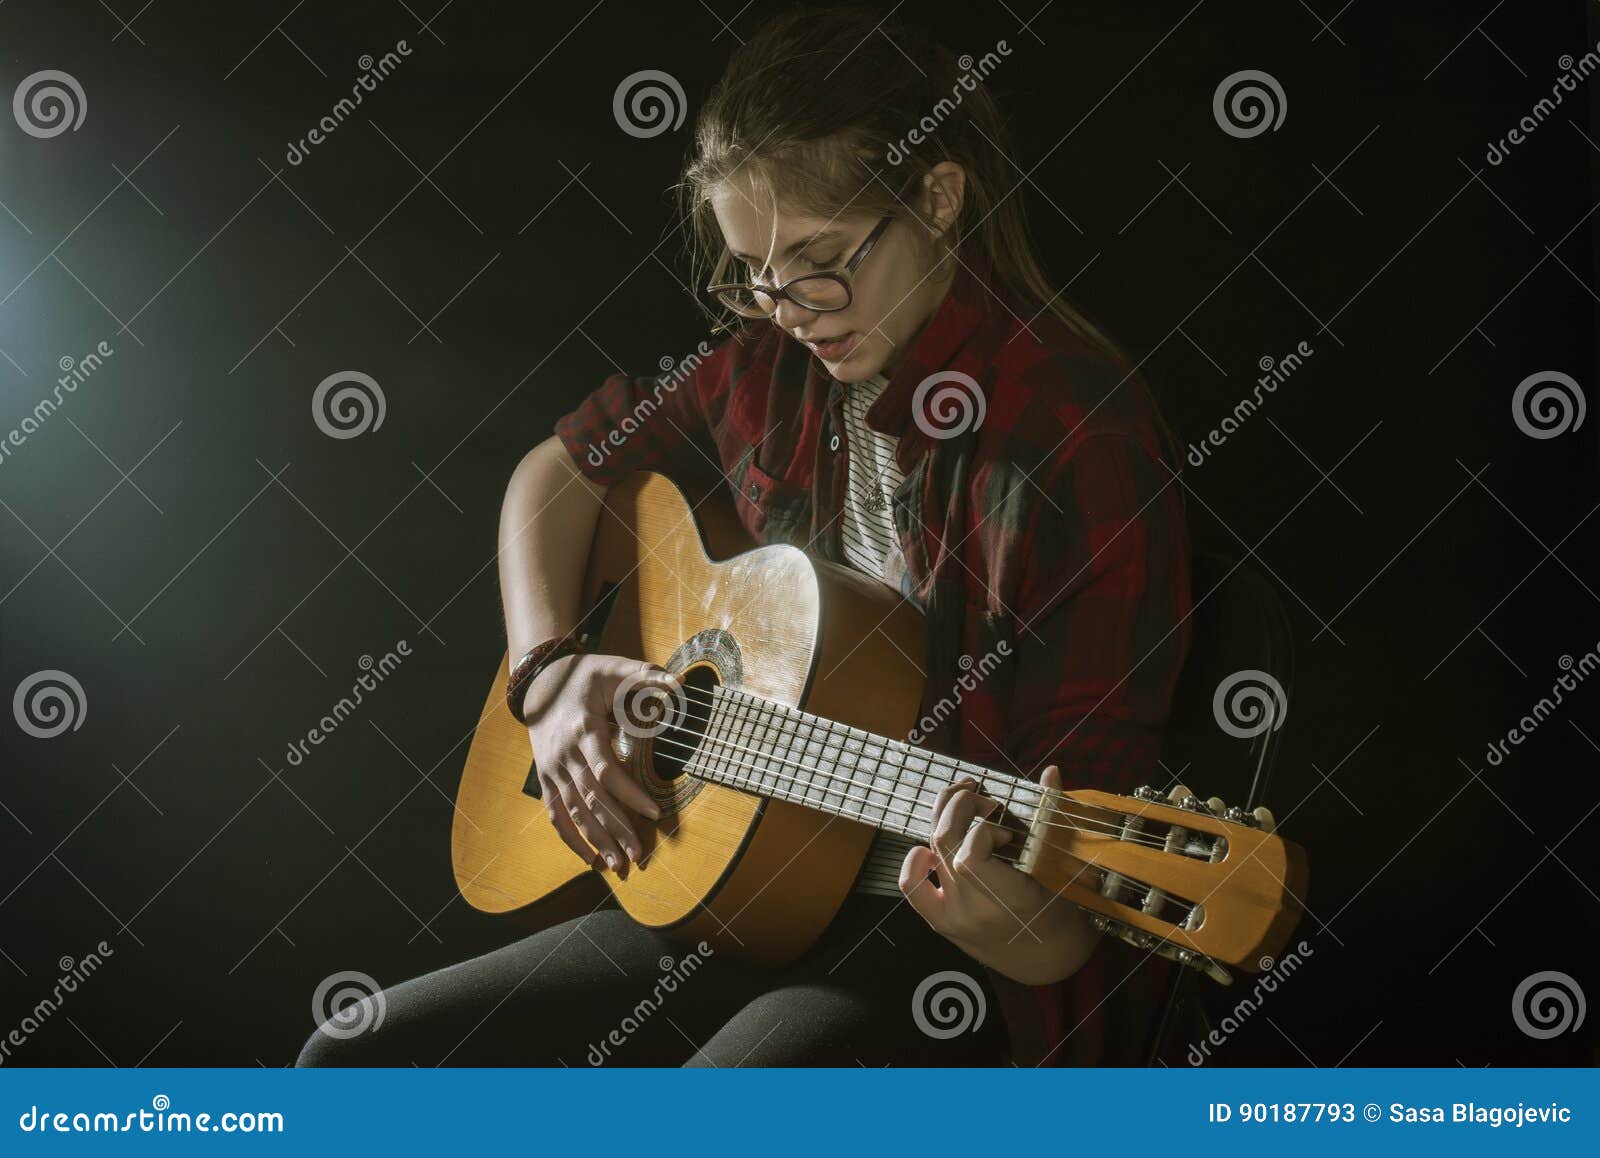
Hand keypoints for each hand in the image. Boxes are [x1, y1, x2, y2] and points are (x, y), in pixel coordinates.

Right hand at [521, 652, 673, 877]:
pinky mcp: (546, 778)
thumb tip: (679, 683)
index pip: (605, 770)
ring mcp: (552, 769)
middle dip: (615, 828)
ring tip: (619, 864)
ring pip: (573, 811)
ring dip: (596, 839)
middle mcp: (564, 754)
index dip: (629, 794)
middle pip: (590, 798)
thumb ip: (645, 676)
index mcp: (582, 729)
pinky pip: (555, 813)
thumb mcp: (614, 668)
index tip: (654, 813)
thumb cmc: (585, 676)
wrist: (540, 682)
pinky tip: (590, 859)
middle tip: (639, 855)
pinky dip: (570, 838)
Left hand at [898, 765, 1101, 985]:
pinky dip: (916, 857)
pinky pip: (910, 884)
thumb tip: (1050, 771)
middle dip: (961, 805)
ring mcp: (953, 917)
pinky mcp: (940, 922)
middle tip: (983, 801)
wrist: (1048, 963)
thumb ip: (1051, 817)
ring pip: (930, 849)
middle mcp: (975, 910)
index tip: (1005, 830)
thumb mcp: (1062, 871)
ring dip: (944, 819)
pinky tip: (935, 846)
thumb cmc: (1061, 913)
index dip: (982, 829)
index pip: (970, 857)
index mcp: (1010, 901)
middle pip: (945, 840)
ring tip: (963, 811)